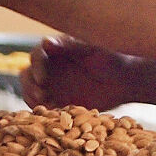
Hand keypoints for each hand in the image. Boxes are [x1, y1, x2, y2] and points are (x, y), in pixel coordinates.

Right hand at [21, 37, 140, 110]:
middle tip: (41, 95)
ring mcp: (53, 85)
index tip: (42, 78)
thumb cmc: (114, 57)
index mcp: (57, 50)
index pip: (36, 55)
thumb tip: (45, 41)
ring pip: (32, 91)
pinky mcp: (59, 101)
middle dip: (30, 85)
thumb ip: (71, 45)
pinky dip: (44, 111)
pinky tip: (52, 113)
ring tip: (44, 105)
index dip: (35, 66)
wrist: (128, 80)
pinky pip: (43, 106)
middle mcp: (50, 66)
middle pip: (28, 74)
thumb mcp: (94, 48)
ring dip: (33, 98)